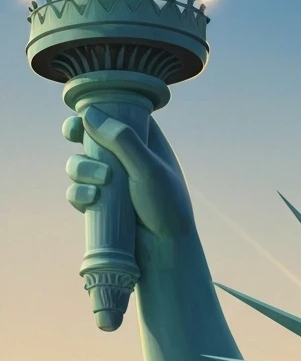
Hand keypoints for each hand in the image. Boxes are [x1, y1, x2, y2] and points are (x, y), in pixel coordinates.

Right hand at [64, 107, 196, 261]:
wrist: (166, 251)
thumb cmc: (166, 207)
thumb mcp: (148, 168)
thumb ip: (122, 140)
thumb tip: (89, 113)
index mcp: (145, 142)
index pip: (118, 113)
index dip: (98, 108)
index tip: (84, 110)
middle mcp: (126, 159)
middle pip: (90, 134)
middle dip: (76, 132)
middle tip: (73, 133)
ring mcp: (111, 182)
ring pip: (78, 163)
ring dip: (81, 168)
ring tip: (102, 181)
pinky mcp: (100, 205)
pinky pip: (77, 192)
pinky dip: (79, 194)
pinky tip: (92, 199)